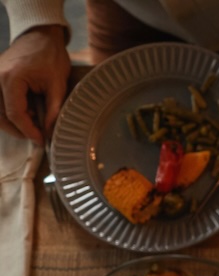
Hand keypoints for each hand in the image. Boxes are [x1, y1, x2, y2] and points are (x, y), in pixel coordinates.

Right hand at [0, 26, 69, 143]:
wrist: (40, 36)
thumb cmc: (50, 56)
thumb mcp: (57, 85)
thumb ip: (53, 110)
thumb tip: (50, 132)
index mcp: (11, 79)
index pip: (15, 114)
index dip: (28, 131)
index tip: (42, 141)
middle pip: (0, 115)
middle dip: (19, 130)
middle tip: (37, 137)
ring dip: (13, 122)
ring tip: (34, 123)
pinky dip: (10, 111)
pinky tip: (28, 112)